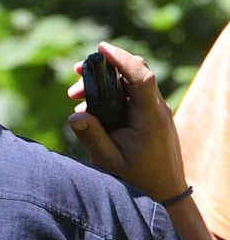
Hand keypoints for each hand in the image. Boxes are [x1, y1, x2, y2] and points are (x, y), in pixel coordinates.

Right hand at [68, 44, 186, 204]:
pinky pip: (133, 94)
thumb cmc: (138, 178)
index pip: (141, 76)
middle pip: (136, 72)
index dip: (121, 58)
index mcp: (150, 117)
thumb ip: (92, 137)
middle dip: (105, 67)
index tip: (100, 48)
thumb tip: (74, 116)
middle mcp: (157, 109)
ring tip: (75, 96)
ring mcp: (157, 111)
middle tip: (75, 75)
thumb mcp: (109, 161)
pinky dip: (112, 92)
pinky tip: (92, 109)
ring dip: (105, 81)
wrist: (166, 191)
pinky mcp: (152, 116)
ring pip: (133, 82)